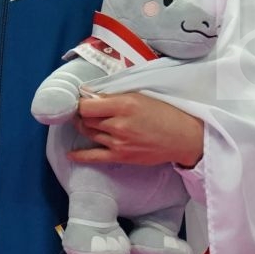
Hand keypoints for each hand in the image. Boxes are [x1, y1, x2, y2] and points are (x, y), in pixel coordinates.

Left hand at [69, 92, 203, 167]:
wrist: (183, 137)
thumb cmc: (164, 113)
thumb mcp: (140, 96)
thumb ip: (115, 96)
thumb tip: (92, 96)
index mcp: (124, 104)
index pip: (87, 104)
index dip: (81, 102)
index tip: (83, 100)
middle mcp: (118, 124)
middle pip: (86, 119)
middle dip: (82, 115)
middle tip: (84, 111)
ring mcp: (118, 142)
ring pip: (89, 134)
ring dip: (85, 128)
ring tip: (86, 123)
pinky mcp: (121, 156)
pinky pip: (94, 157)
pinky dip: (80, 155)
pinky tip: (71, 154)